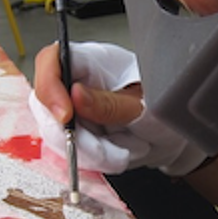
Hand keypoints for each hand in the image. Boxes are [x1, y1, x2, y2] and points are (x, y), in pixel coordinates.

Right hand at [28, 42, 205, 174]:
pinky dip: (88, 160)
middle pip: (44, 101)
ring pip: (53, 131)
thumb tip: (74, 95)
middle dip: (70, 133)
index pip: (53, 58)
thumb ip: (110, 103)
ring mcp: (72, 107)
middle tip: (103, 148)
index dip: (49, 85)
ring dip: (85, 152)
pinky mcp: (72, 130)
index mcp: (96, 61)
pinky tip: (112, 154)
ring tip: (119, 151)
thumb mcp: (145, 108)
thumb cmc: (164, 112)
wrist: (172, 138)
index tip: (65, 117)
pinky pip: (64, 149)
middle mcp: (78, 80)